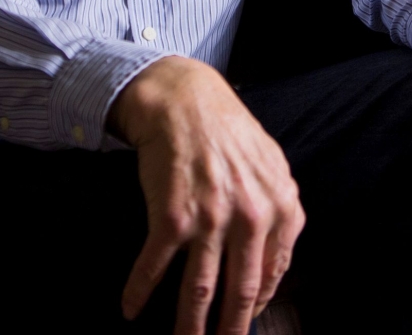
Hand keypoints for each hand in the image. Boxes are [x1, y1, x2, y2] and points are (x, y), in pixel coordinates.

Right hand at [110, 57, 305, 334]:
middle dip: (228, 330)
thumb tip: (273, 269)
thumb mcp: (272, 168)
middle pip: (240, 293)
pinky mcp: (172, 215)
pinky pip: (154, 265)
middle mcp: (250, 216)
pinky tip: (130, 309)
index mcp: (281, 207)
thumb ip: (277, 214)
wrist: (185, 99)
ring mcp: (210, 218)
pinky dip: (139, 291)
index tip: (243, 327)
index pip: (272, 276)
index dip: (256, 309)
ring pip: (198, 289)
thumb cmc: (228, 133)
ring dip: (187, 325)